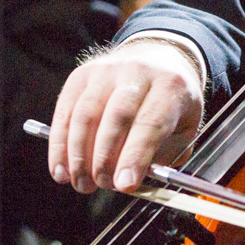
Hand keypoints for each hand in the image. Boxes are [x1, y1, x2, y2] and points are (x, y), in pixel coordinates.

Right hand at [49, 39, 204, 193]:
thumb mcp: (184, 129)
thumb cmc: (170, 104)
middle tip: (102, 185)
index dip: (135, 156)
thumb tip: (129, 181)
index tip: (125, 185)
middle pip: (116, 115)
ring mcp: (106, 70)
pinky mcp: (81, 75)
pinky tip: (61, 168)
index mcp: (170, 86)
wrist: (156, 60)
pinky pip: (65, 111)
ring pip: (86, 113)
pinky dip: (60, 144)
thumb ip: (162, 157)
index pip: (151, 121)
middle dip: (104, 157)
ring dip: (79, 154)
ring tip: (81, 182)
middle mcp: (137, 72)